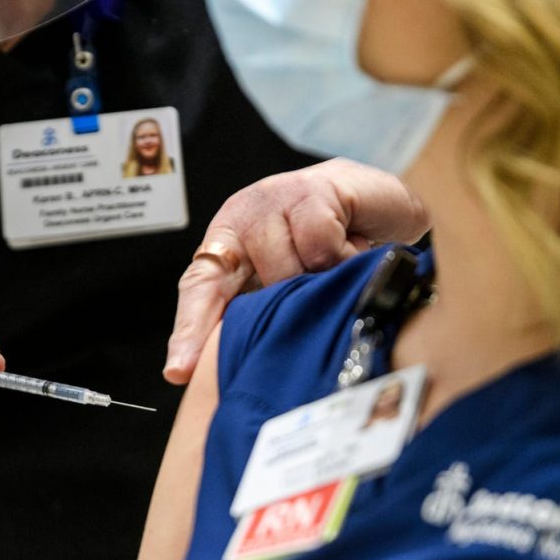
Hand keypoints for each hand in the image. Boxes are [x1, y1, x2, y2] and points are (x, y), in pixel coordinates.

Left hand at [162, 158, 428, 384]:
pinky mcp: (313, 190)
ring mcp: (277, 199)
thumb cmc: (331, 247)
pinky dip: (344, 257)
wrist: (378, 204)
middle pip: (252, 289)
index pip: (199, 287)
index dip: (190, 329)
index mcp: (228, 242)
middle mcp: (245, 217)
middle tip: (309, 303)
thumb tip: (240, 365)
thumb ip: (261, 313)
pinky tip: (352, 247)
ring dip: (320, 281)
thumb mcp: (289, 282)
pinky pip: (321, 245)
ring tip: (335, 268)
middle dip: (284, 309)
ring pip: (289, 268)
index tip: (182, 369)